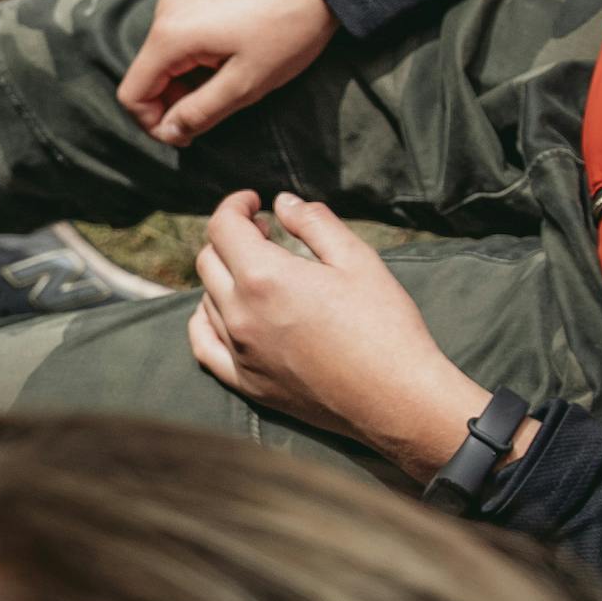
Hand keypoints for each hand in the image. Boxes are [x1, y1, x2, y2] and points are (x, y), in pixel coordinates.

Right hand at [115, 0, 338, 147]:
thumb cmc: (288, 30)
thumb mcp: (246, 84)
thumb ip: (199, 112)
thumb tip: (170, 132)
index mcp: (171, 35)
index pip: (133, 93)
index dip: (154, 124)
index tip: (187, 135)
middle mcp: (166, 9)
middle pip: (147, 73)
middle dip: (173, 100)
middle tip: (215, 110)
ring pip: (164, 54)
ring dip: (187, 78)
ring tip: (231, 79)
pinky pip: (180, 32)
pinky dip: (195, 55)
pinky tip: (232, 55)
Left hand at [188, 192, 519, 480]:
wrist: (397, 398)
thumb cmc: (385, 326)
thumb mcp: (357, 260)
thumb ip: (314, 223)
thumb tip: (281, 203)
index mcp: (264, 278)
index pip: (223, 227)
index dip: (235, 205)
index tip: (254, 202)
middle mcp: (240, 314)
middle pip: (209, 260)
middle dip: (231, 237)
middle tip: (264, 233)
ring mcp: (240, 352)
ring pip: (206, 298)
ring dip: (224, 275)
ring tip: (257, 270)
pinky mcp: (247, 383)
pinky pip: (204, 345)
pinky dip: (206, 320)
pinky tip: (224, 311)